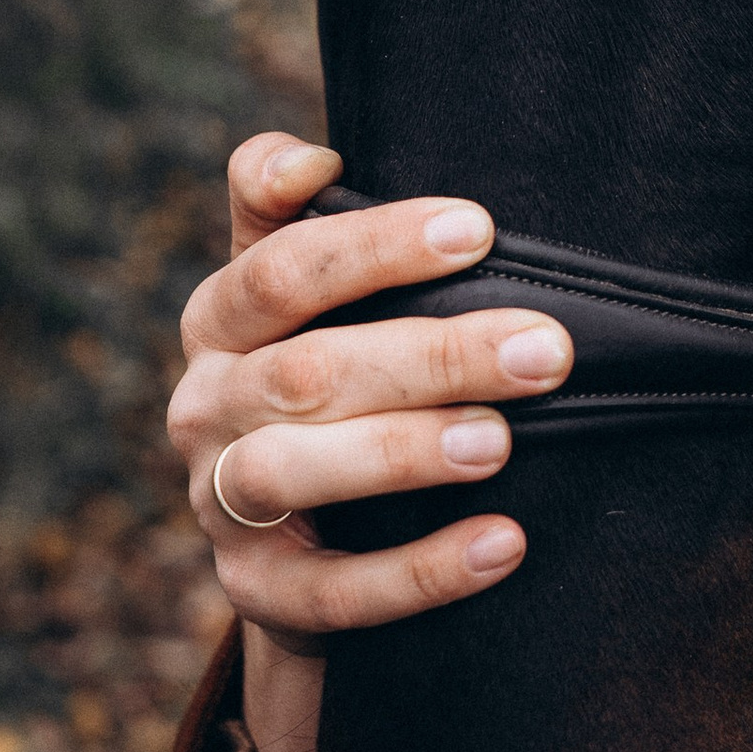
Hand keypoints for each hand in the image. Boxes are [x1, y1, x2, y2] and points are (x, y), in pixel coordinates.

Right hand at [168, 133, 569, 751]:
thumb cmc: (322, 376)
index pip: (280, 270)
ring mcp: (222, 506)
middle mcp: (205, 408)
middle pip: (308, 372)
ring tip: (500, 441)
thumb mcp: (300, 297)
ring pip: (297, 473)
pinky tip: (505, 544)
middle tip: (547, 348)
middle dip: (435, 354)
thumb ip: (291, 214)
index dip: (372, 246)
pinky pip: (334, 592)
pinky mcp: (258, 594)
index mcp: (219, 322)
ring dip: (404, 453)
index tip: (478, 227)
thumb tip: (312, 158)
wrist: (289, 539)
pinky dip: (421, 573)